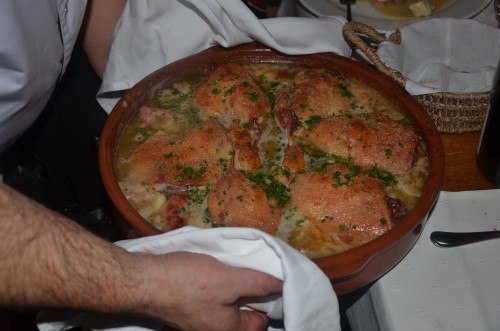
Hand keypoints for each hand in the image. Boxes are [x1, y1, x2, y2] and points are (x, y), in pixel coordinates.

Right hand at [132, 252, 282, 330]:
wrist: (143, 280)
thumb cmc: (188, 282)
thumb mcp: (229, 279)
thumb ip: (258, 283)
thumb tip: (281, 284)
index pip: (260, 321)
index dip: (266, 298)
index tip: (264, 277)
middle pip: (242, 315)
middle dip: (247, 293)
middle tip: (246, 270)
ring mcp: (197, 324)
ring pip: (225, 307)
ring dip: (229, 289)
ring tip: (229, 269)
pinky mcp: (185, 312)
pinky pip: (208, 303)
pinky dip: (213, 290)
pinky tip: (208, 273)